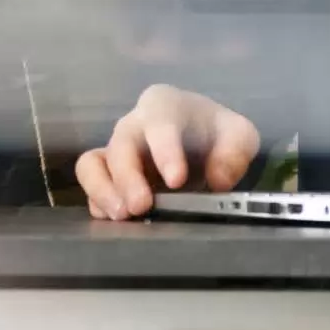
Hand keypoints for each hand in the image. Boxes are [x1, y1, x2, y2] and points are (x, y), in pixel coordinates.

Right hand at [76, 85, 260, 220]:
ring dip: (102, 191)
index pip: (161, 123)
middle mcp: (133, 126)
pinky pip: (91, 187)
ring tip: (123, 216)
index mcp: (164, 107)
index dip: (165, 151)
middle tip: (142, 206)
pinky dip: (99, 204)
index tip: (176, 180)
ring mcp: (115, 152)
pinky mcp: (107, 177)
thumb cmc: (215, 134)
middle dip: (128, 177)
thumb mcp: (238, 135)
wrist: (201, 141)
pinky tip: (116, 222)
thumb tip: (219, 180)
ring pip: (91, 164)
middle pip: (120, 145)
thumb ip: (235, 152)